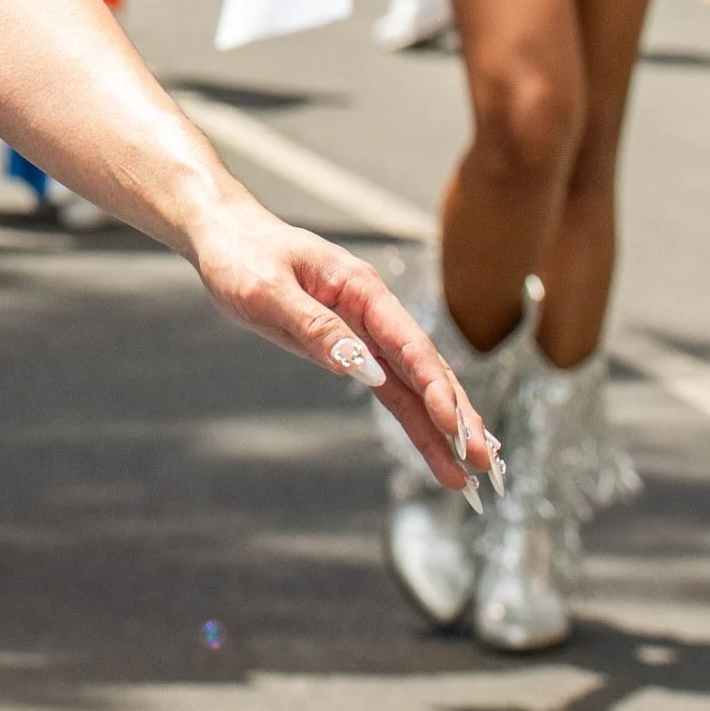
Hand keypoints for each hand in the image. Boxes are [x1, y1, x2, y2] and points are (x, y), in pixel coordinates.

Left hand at [189, 193, 499, 492]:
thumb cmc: (243, 257)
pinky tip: (439, 445)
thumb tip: (362, 367)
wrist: (226, 237)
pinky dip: (416, 417)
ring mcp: (366, 332)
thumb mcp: (268, 291)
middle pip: (425, 371)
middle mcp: (373, 312)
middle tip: (483, 465)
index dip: (435, 388)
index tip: (455, 427)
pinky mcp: (352, 350)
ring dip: (442, 427)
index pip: (409, 346)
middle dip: (456, 418)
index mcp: (361, 290)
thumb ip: (315, 327)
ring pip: (414, 386)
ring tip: (469, 473)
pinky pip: (391, 388)